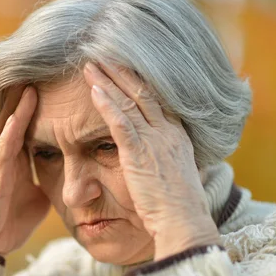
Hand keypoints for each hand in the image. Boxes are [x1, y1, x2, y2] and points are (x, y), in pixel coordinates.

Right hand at [0, 86, 49, 256]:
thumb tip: (69, 176)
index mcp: (19, 165)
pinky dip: (12, 132)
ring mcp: (0, 166)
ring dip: (21, 110)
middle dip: (30, 104)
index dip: (42, 115)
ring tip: (30, 87)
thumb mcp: (38, 200)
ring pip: (11, 131)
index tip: (57, 96)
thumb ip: (48, 183)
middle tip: (42, 79)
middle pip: (21, 125)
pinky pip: (5, 149)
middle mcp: (9, 160)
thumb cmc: (10, 224)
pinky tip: (19, 116)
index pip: (33, 133)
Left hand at [83, 61, 219, 260]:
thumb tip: (157, 156)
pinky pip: (121, 122)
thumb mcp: (175, 174)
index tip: (123, 65)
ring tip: (90, 65)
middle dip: (120, 71)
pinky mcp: (140, 153)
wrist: (184, 222)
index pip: (157, 99)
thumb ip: (165, 158)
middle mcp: (168, 132)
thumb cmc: (178, 205)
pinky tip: (93, 89)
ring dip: (108, 81)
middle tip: (103, 54)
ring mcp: (155, 140)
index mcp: (177, 135)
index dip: (138, 80)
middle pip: (142, 92)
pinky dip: (107, 104)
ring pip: (129, 101)